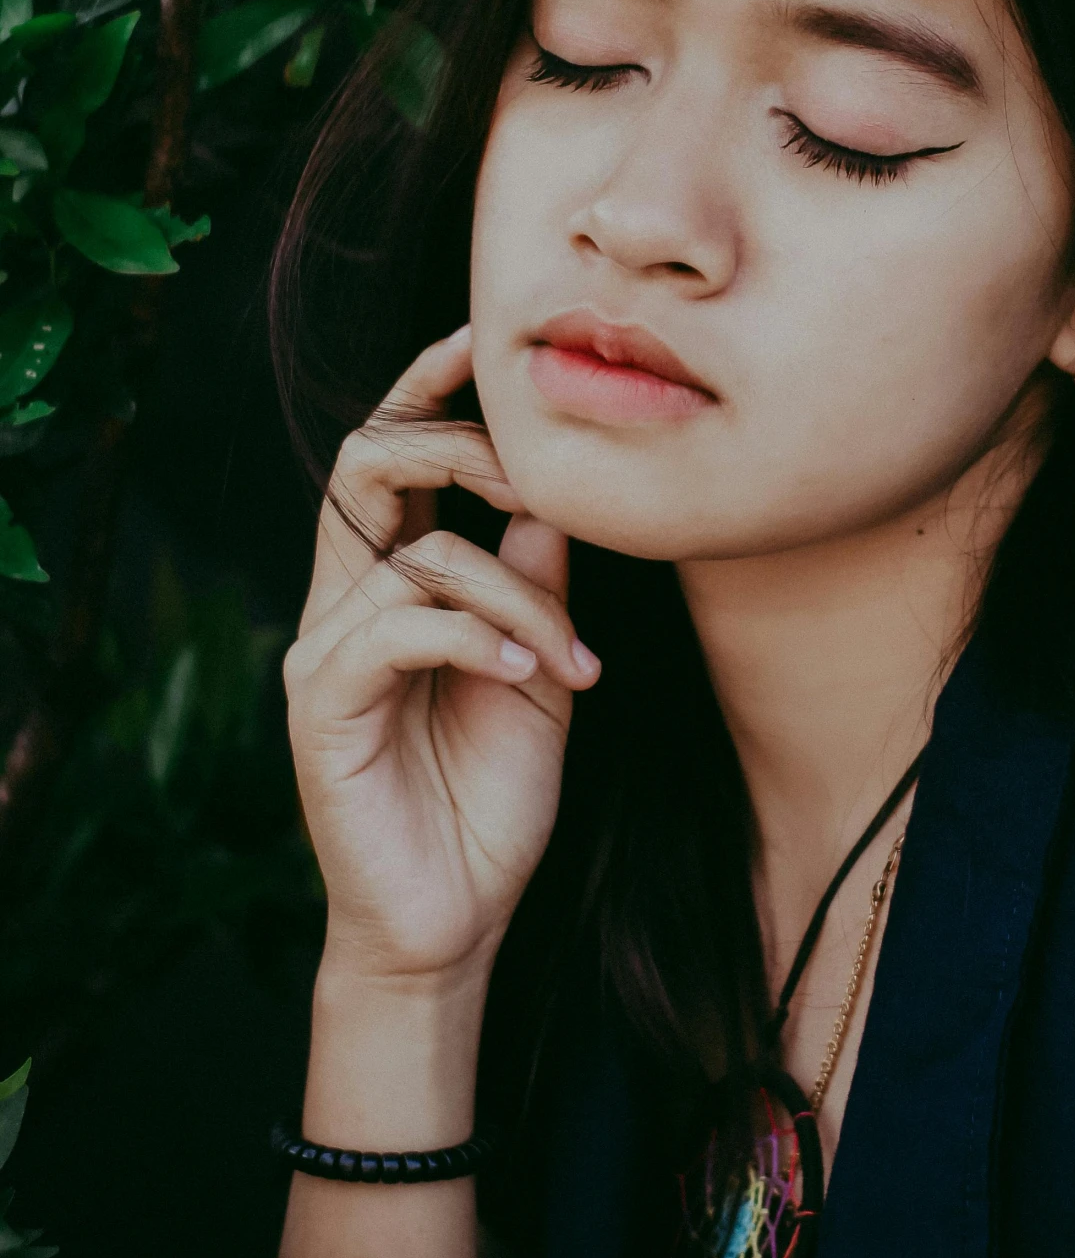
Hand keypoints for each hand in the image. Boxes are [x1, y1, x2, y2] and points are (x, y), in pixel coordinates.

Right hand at [284, 326, 596, 991]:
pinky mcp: (323, 706)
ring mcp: (326, 651)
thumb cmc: (492, 793)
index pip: (393, 454)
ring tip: (567, 653)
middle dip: (461, 445)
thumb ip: (536, 576)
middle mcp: (344, 602)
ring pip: (410, 547)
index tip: (483, 337)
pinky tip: (528, 673)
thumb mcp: (537, 663)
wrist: (454, 921)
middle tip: (539, 481)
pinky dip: (477, 633)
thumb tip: (557, 490)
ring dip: (510, 587)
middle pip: (368, 462)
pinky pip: (398, 625)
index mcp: (391, 582)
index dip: (427, 388)